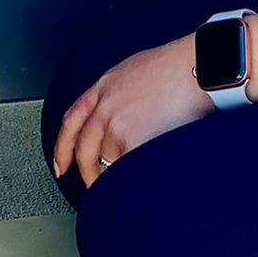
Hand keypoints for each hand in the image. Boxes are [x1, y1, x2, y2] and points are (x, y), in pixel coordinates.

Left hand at [53, 37, 211, 188]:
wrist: (196, 68)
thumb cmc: (178, 67)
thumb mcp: (136, 71)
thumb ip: (120, 92)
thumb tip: (122, 115)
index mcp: (103, 86)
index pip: (71, 121)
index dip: (62, 148)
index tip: (61, 166)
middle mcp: (104, 106)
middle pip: (83, 150)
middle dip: (88, 175)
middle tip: (97, 189)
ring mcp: (115, 124)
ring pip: (104, 165)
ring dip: (113, 181)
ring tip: (126, 189)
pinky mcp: (130, 141)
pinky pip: (121, 170)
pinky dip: (127, 181)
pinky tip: (136, 185)